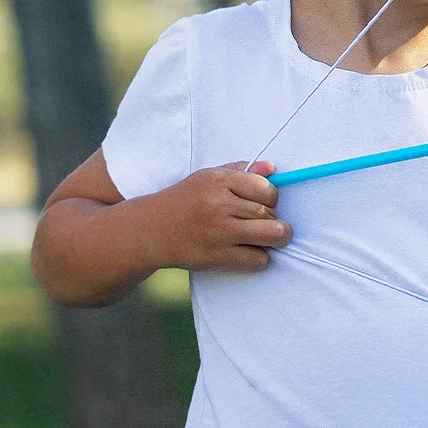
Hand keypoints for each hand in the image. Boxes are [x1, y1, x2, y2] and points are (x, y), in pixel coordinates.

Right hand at [144, 160, 291, 273]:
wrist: (151, 230)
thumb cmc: (184, 201)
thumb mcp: (208, 177)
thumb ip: (241, 171)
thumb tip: (272, 168)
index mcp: (219, 181)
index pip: (266, 188)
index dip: (271, 197)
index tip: (264, 203)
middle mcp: (220, 204)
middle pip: (270, 212)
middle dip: (274, 219)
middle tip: (265, 223)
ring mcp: (219, 232)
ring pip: (272, 234)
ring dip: (277, 238)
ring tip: (268, 238)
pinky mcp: (217, 256)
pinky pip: (258, 259)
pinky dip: (259, 258)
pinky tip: (249, 252)